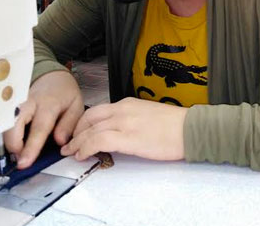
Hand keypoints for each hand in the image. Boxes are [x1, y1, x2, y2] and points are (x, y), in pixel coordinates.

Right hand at [4, 70, 83, 168]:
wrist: (52, 76)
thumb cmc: (64, 93)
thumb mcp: (76, 106)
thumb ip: (69, 125)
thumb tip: (59, 142)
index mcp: (48, 104)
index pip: (38, 128)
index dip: (30, 147)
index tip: (24, 162)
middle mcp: (29, 102)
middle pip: (13, 124)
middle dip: (12, 145)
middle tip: (20, 157)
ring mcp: (16, 103)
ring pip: (3, 123)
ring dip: (7, 141)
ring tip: (19, 151)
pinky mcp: (8, 106)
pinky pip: (2, 122)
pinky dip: (5, 135)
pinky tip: (14, 141)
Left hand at [61, 97, 187, 161]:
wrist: (190, 129)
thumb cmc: (175, 125)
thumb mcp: (148, 114)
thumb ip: (131, 119)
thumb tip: (119, 131)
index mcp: (128, 104)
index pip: (97, 111)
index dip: (82, 123)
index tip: (77, 134)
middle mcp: (123, 110)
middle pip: (88, 118)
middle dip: (75, 132)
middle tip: (69, 144)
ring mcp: (125, 123)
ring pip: (90, 130)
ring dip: (77, 143)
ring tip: (71, 153)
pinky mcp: (128, 138)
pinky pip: (99, 141)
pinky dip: (86, 148)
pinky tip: (83, 155)